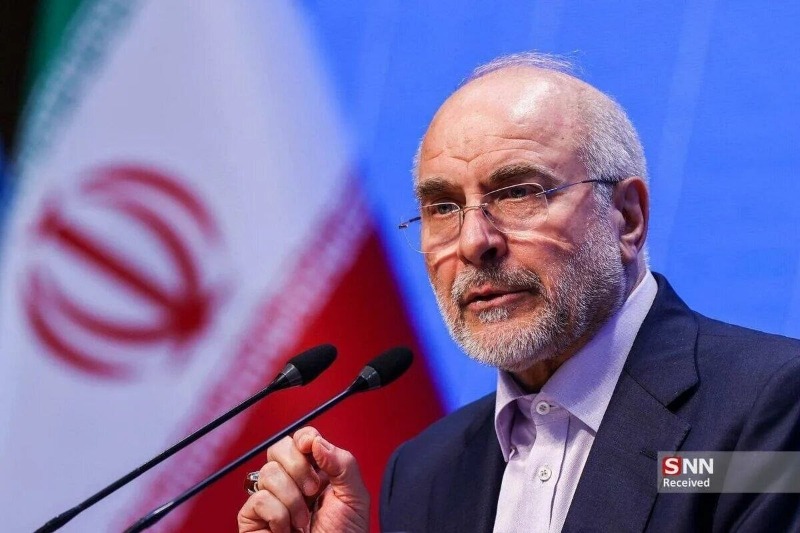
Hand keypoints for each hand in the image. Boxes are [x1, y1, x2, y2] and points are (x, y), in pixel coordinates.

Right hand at [237, 426, 369, 532]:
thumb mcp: (355, 498)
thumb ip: (342, 463)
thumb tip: (316, 441)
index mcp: (316, 472)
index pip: (301, 439)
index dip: (305, 439)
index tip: (314, 452)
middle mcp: (292, 482)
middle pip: (279, 448)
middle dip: (299, 469)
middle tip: (314, 492)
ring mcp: (271, 498)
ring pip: (269, 473)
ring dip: (293, 500)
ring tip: (303, 521)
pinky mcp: (253, 517)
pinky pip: (258, 499)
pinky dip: (278, 515)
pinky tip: (287, 530)